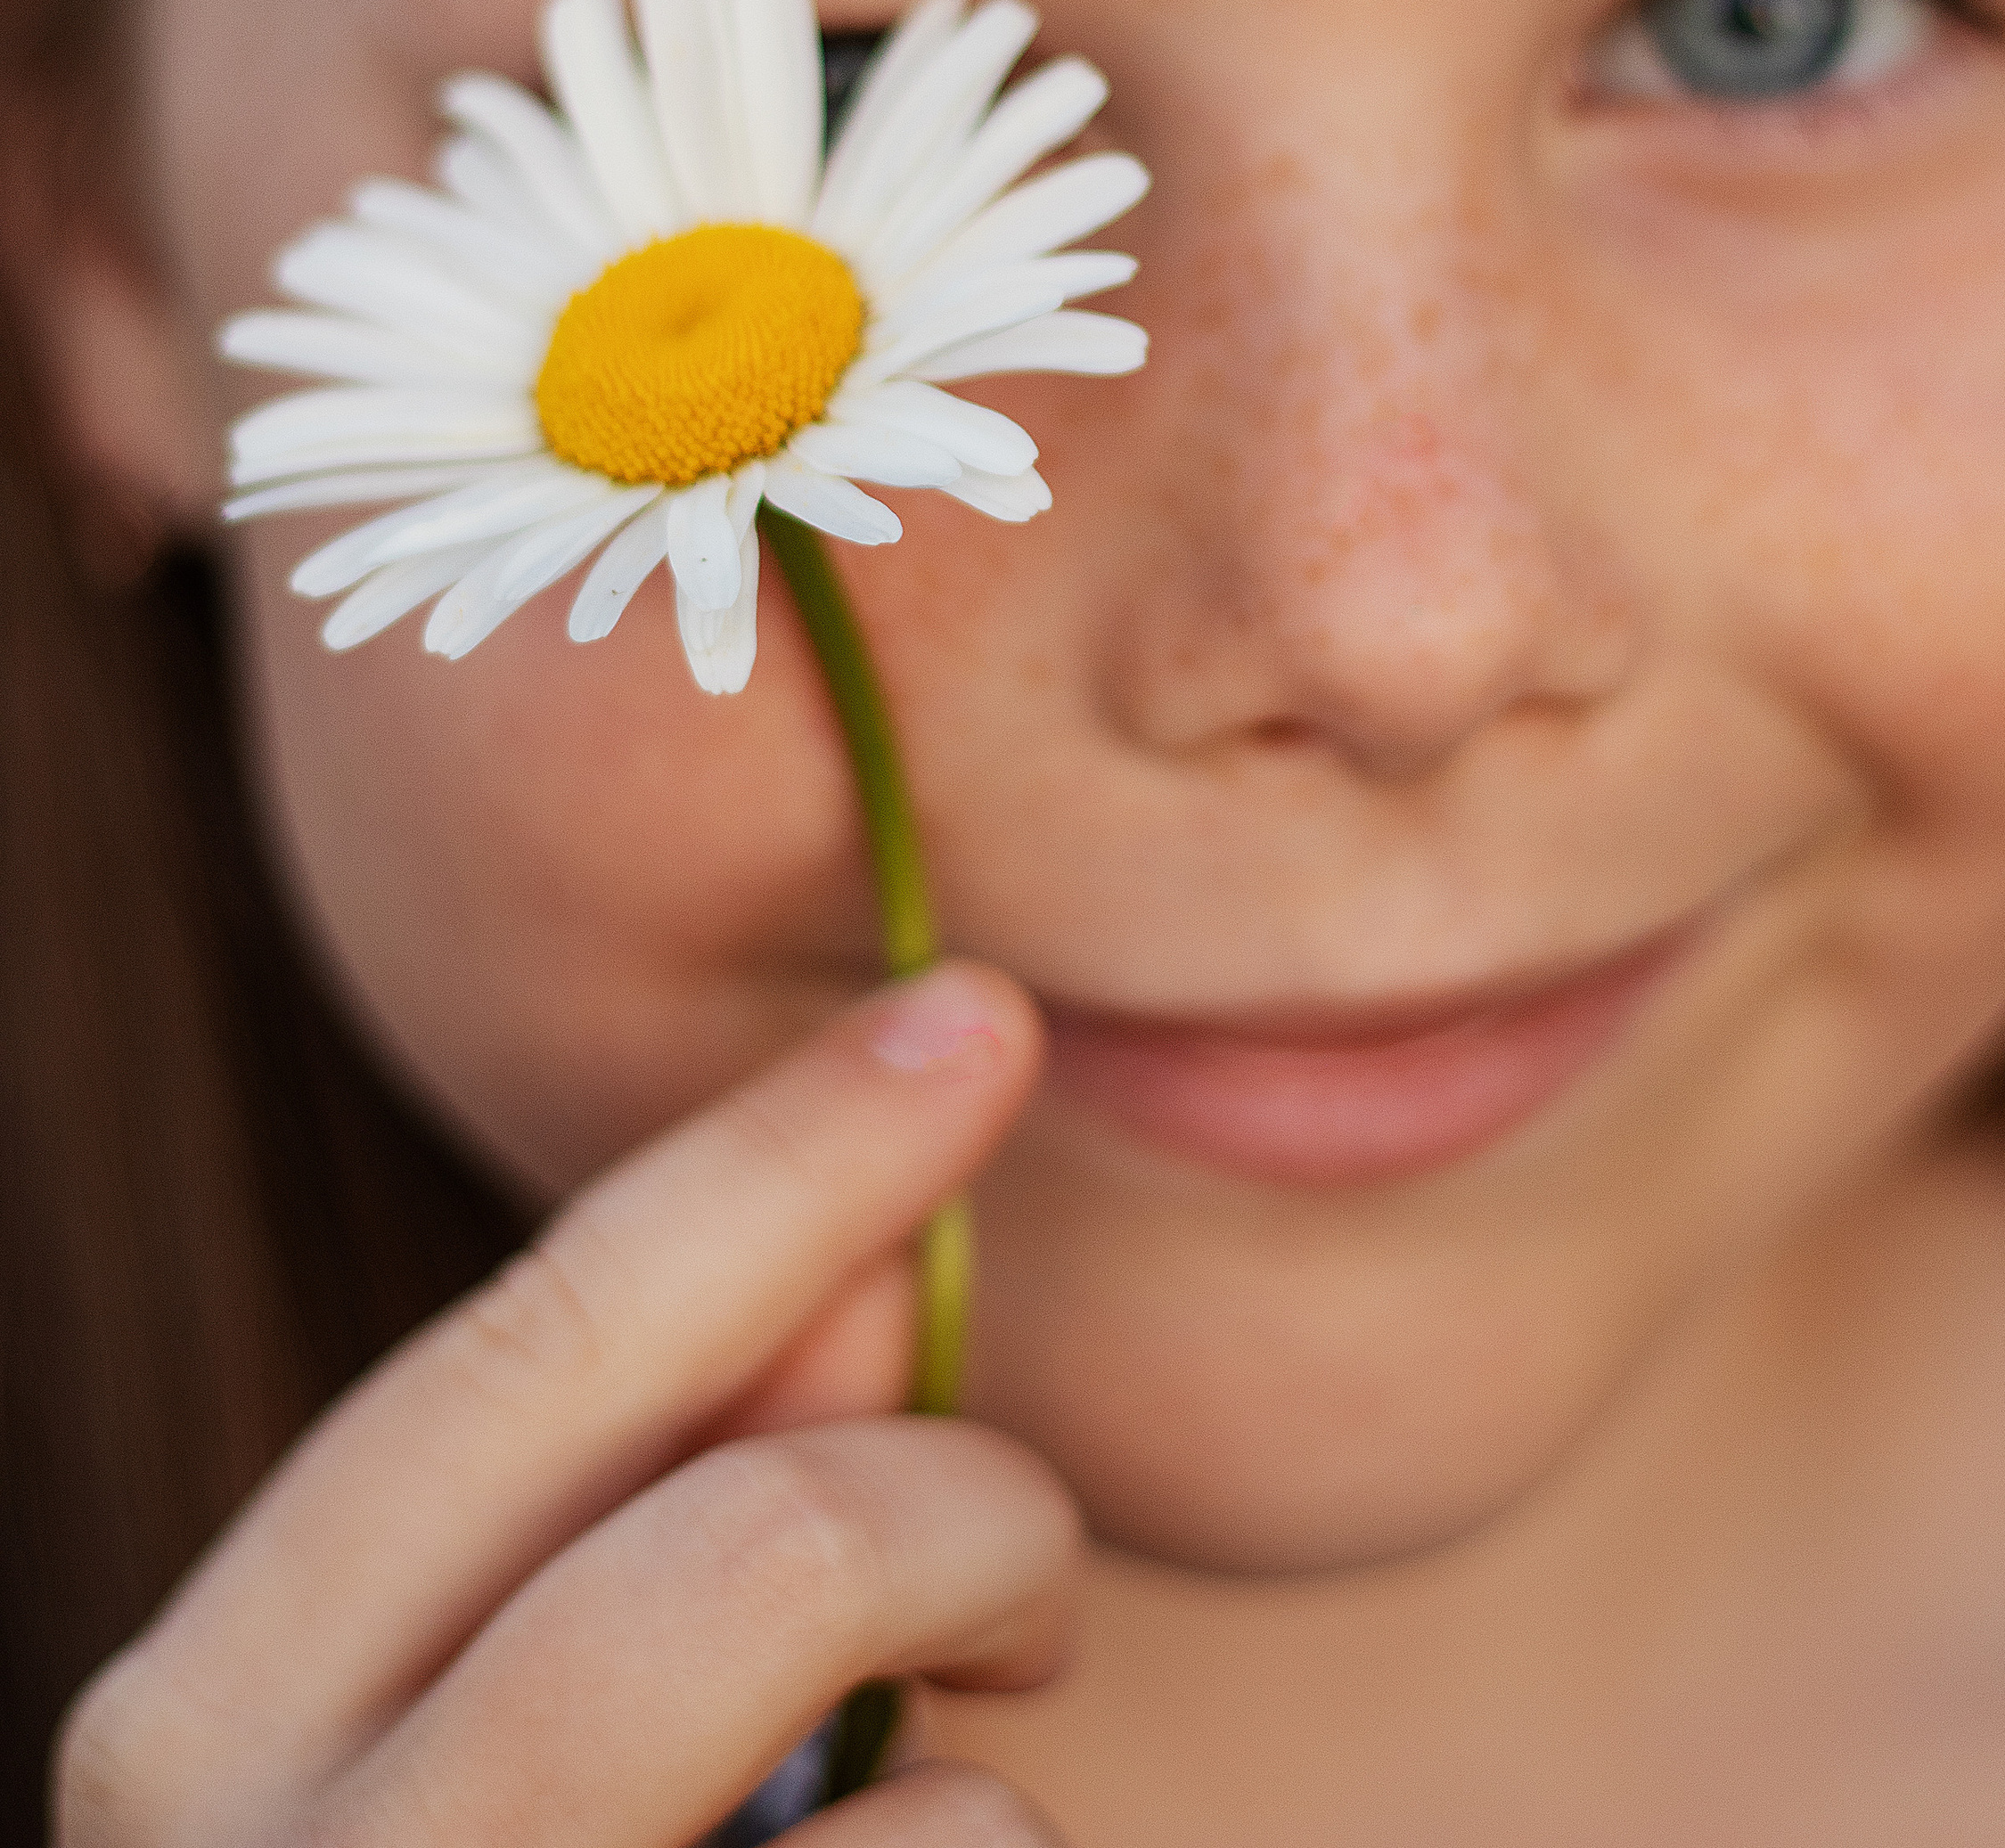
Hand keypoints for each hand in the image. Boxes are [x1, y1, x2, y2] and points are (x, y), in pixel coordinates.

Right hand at [56, 964, 1074, 1845]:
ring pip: (918, 1821)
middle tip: (1021, 1577)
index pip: (526, 1353)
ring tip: (938, 1822)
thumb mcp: (510, 1715)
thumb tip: (861, 1266)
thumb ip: (659, 1492)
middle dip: (957, 1509)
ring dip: (999, 1795)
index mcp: (210, 1731)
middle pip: (745, 1557)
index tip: (988, 1010)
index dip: (779, 1161)